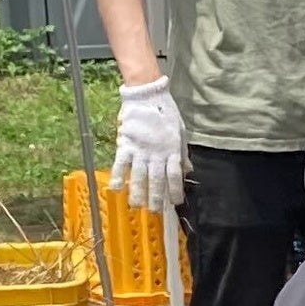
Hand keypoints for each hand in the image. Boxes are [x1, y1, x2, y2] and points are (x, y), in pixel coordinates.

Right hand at [112, 78, 187, 214]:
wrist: (147, 94)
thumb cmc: (165, 112)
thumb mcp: (180, 131)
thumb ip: (182, 152)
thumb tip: (188, 170)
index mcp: (171, 151)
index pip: (175, 176)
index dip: (175, 190)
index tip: (176, 202)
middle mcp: (156, 154)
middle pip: (157, 181)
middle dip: (156, 198)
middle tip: (155, 211)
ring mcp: (140, 150)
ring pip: (139, 176)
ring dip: (138, 193)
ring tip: (137, 206)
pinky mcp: (126, 144)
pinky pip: (120, 164)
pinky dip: (117, 176)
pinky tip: (116, 189)